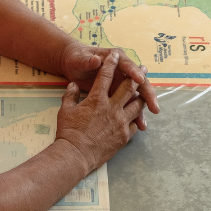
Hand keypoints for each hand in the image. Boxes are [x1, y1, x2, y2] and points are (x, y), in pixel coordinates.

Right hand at [55, 53, 145, 171]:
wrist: (75, 155)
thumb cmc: (68, 132)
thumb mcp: (65, 110)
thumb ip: (70, 95)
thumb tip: (73, 85)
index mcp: (97, 99)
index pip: (105, 75)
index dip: (111, 63)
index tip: (115, 55)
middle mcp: (112, 107)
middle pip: (129, 87)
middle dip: (137, 76)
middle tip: (144, 70)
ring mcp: (120, 122)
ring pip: (137, 105)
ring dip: (142, 97)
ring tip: (146, 94)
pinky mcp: (124, 136)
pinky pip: (135, 124)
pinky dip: (136, 119)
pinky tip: (138, 117)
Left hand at [59, 44, 158, 128]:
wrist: (72, 65)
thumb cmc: (77, 60)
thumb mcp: (79, 59)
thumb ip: (87, 61)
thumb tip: (96, 60)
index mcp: (116, 58)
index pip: (127, 65)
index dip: (134, 72)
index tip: (139, 78)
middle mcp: (123, 71)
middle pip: (139, 82)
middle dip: (147, 94)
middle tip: (154, 106)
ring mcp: (122, 83)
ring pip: (137, 96)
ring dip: (143, 108)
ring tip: (146, 122)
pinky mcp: (119, 94)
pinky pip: (130, 105)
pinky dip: (135, 115)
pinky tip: (139, 126)